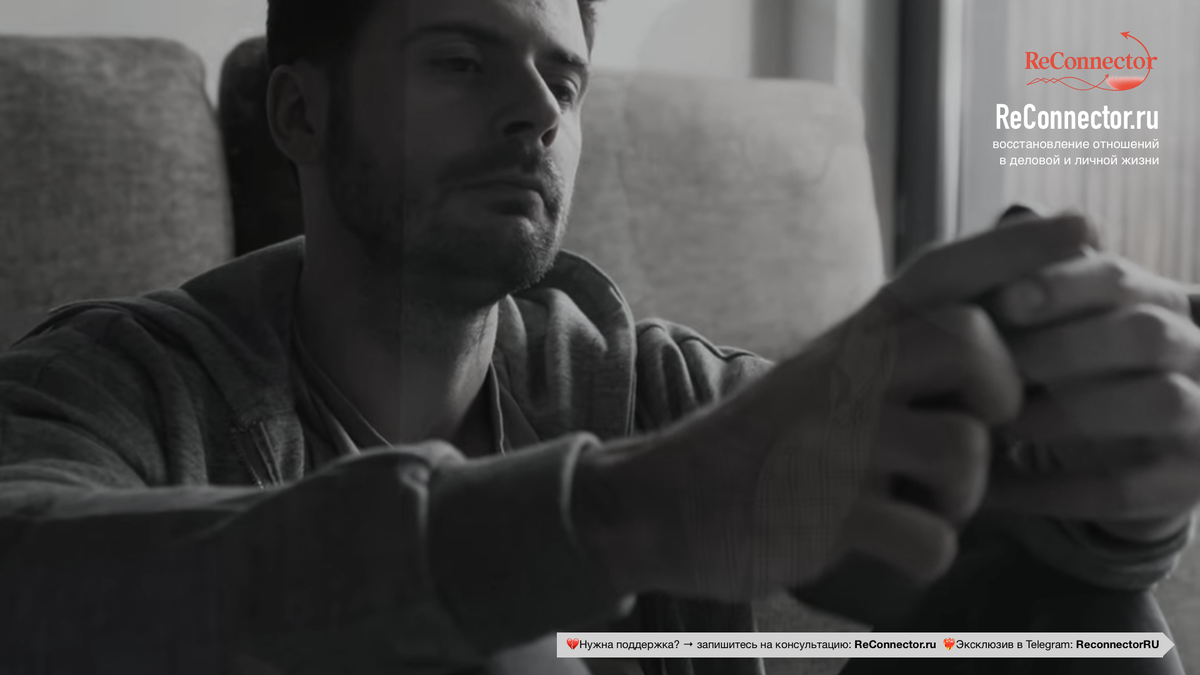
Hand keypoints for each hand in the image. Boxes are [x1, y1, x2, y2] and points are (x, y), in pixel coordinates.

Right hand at [572, 215, 1090, 601]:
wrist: (662, 498)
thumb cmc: (764, 441)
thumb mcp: (823, 376)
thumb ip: (895, 353)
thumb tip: (989, 340)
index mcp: (851, 338)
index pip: (941, 274)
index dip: (1015, 248)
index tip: (1081, 227)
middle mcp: (845, 373)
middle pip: (969, 342)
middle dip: (1000, 392)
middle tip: (979, 422)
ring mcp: (835, 441)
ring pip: (962, 452)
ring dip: (963, 494)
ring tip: (924, 499)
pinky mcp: (824, 513)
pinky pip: (928, 538)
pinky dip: (925, 553)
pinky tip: (890, 542)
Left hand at [985, 246, 1199, 541]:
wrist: (1124, 453)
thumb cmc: (1070, 367)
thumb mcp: (1059, 322)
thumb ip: (1033, 284)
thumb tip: (1008, 228)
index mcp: (1155, 302)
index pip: (1120, 278)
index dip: (1064, 286)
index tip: (1003, 301)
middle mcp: (1192, 352)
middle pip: (1148, 333)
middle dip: (1064, 347)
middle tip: (993, 370)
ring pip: (1158, 403)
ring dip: (1066, 413)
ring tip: (994, 426)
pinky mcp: (1186, 484)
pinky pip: (1130, 488)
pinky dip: (1055, 489)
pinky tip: (993, 486)